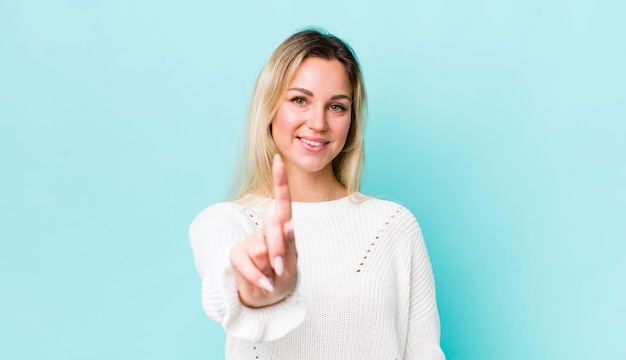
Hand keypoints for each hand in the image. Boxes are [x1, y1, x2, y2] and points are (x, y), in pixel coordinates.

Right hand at [230, 154, 297, 307]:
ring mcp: (250, 242)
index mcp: (282, 228)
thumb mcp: (292, 264)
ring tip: (271, 274)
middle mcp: (265, 230)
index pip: (282, 202)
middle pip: (273, 227)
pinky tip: (265, 284)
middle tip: (280, 267)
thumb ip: (289, 245)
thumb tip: (287, 225)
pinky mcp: (237, 255)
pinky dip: (259, 279)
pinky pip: (248, 265)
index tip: (278, 160)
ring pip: (262, 249)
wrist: (266, 298)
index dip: (280, 180)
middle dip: (280, 249)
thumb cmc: (282, 276)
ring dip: (270, 267)